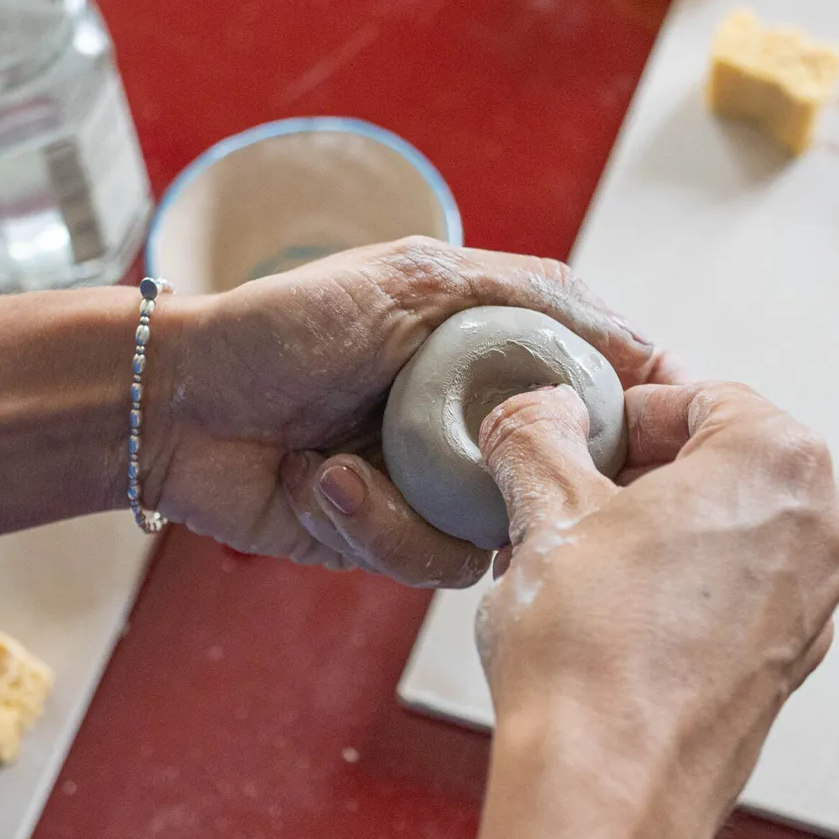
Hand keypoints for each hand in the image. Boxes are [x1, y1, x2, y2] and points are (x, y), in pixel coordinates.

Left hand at [142, 237, 680, 586]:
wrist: (175, 402)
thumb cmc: (283, 325)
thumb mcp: (415, 277)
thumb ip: (533, 295)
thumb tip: (645, 342)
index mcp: (492, 357)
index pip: (599, 392)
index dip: (636, 416)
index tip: (664, 428)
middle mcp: (474, 427)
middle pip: (564, 477)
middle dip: (530, 478)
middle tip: (488, 466)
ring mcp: (432, 490)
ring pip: (495, 534)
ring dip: (408, 504)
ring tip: (335, 466)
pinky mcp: (387, 542)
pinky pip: (424, 560)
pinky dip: (366, 522)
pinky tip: (312, 479)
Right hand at [466, 382, 838, 838]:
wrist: (608, 787)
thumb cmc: (593, 659)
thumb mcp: (543, 508)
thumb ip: (537, 430)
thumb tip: (537, 412)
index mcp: (780, 461)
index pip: (693, 394)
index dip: (618, 408)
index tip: (573, 426)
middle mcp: (820, 526)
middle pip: (716, 458)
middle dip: (633, 469)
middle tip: (560, 488)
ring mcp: (813, 598)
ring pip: (724, 524)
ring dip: (648, 524)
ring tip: (571, 551)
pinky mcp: (787, 657)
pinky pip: (731, 586)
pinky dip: (674, 580)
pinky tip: (604, 604)